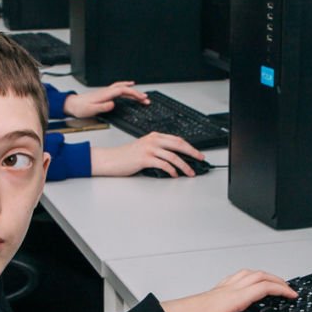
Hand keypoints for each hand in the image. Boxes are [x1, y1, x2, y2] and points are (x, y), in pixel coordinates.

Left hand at [63, 81, 147, 117]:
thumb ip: (102, 107)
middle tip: (146, 99)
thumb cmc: (81, 108)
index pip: (123, 91)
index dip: (134, 94)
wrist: (72, 104)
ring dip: (133, 90)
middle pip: (125, 89)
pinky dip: (126, 87)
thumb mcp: (91, 109)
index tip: (142, 98)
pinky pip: (119, 88)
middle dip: (137, 93)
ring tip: (142, 95)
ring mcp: (106, 92)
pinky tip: (129, 87)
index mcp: (105, 94)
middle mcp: (107, 91)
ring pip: (122, 88)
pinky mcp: (105, 94)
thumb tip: (112, 104)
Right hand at [92, 132, 206, 176]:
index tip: (197, 153)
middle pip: (178, 144)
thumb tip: (174, 158)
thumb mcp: (144, 147)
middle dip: (192, 152)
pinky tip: (175, 175)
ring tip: (190, 172)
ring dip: (184, 165)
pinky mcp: (145, 159)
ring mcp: (149, 149)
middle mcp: (153, 140)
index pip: (176, 139)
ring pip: (173, 156)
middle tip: (200, 159)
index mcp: (154, 136)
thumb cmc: (126, 156)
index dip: (189, 146)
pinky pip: (164, 165)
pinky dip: (172, 171)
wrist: (111, 159)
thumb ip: (158, 149)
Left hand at [162, 270, 296, 311]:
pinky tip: (250, 280)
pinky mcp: (218, 289)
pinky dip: (252, 275)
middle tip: (289, 289)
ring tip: (275, 282)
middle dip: (278, 280)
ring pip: (250, 273)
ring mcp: (224, 287)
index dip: (282, 289)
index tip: (292, 295)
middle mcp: (231, 288)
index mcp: (236, 297)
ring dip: (266, 275)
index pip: (265, 287)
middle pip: (260, 276)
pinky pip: (239, 276)